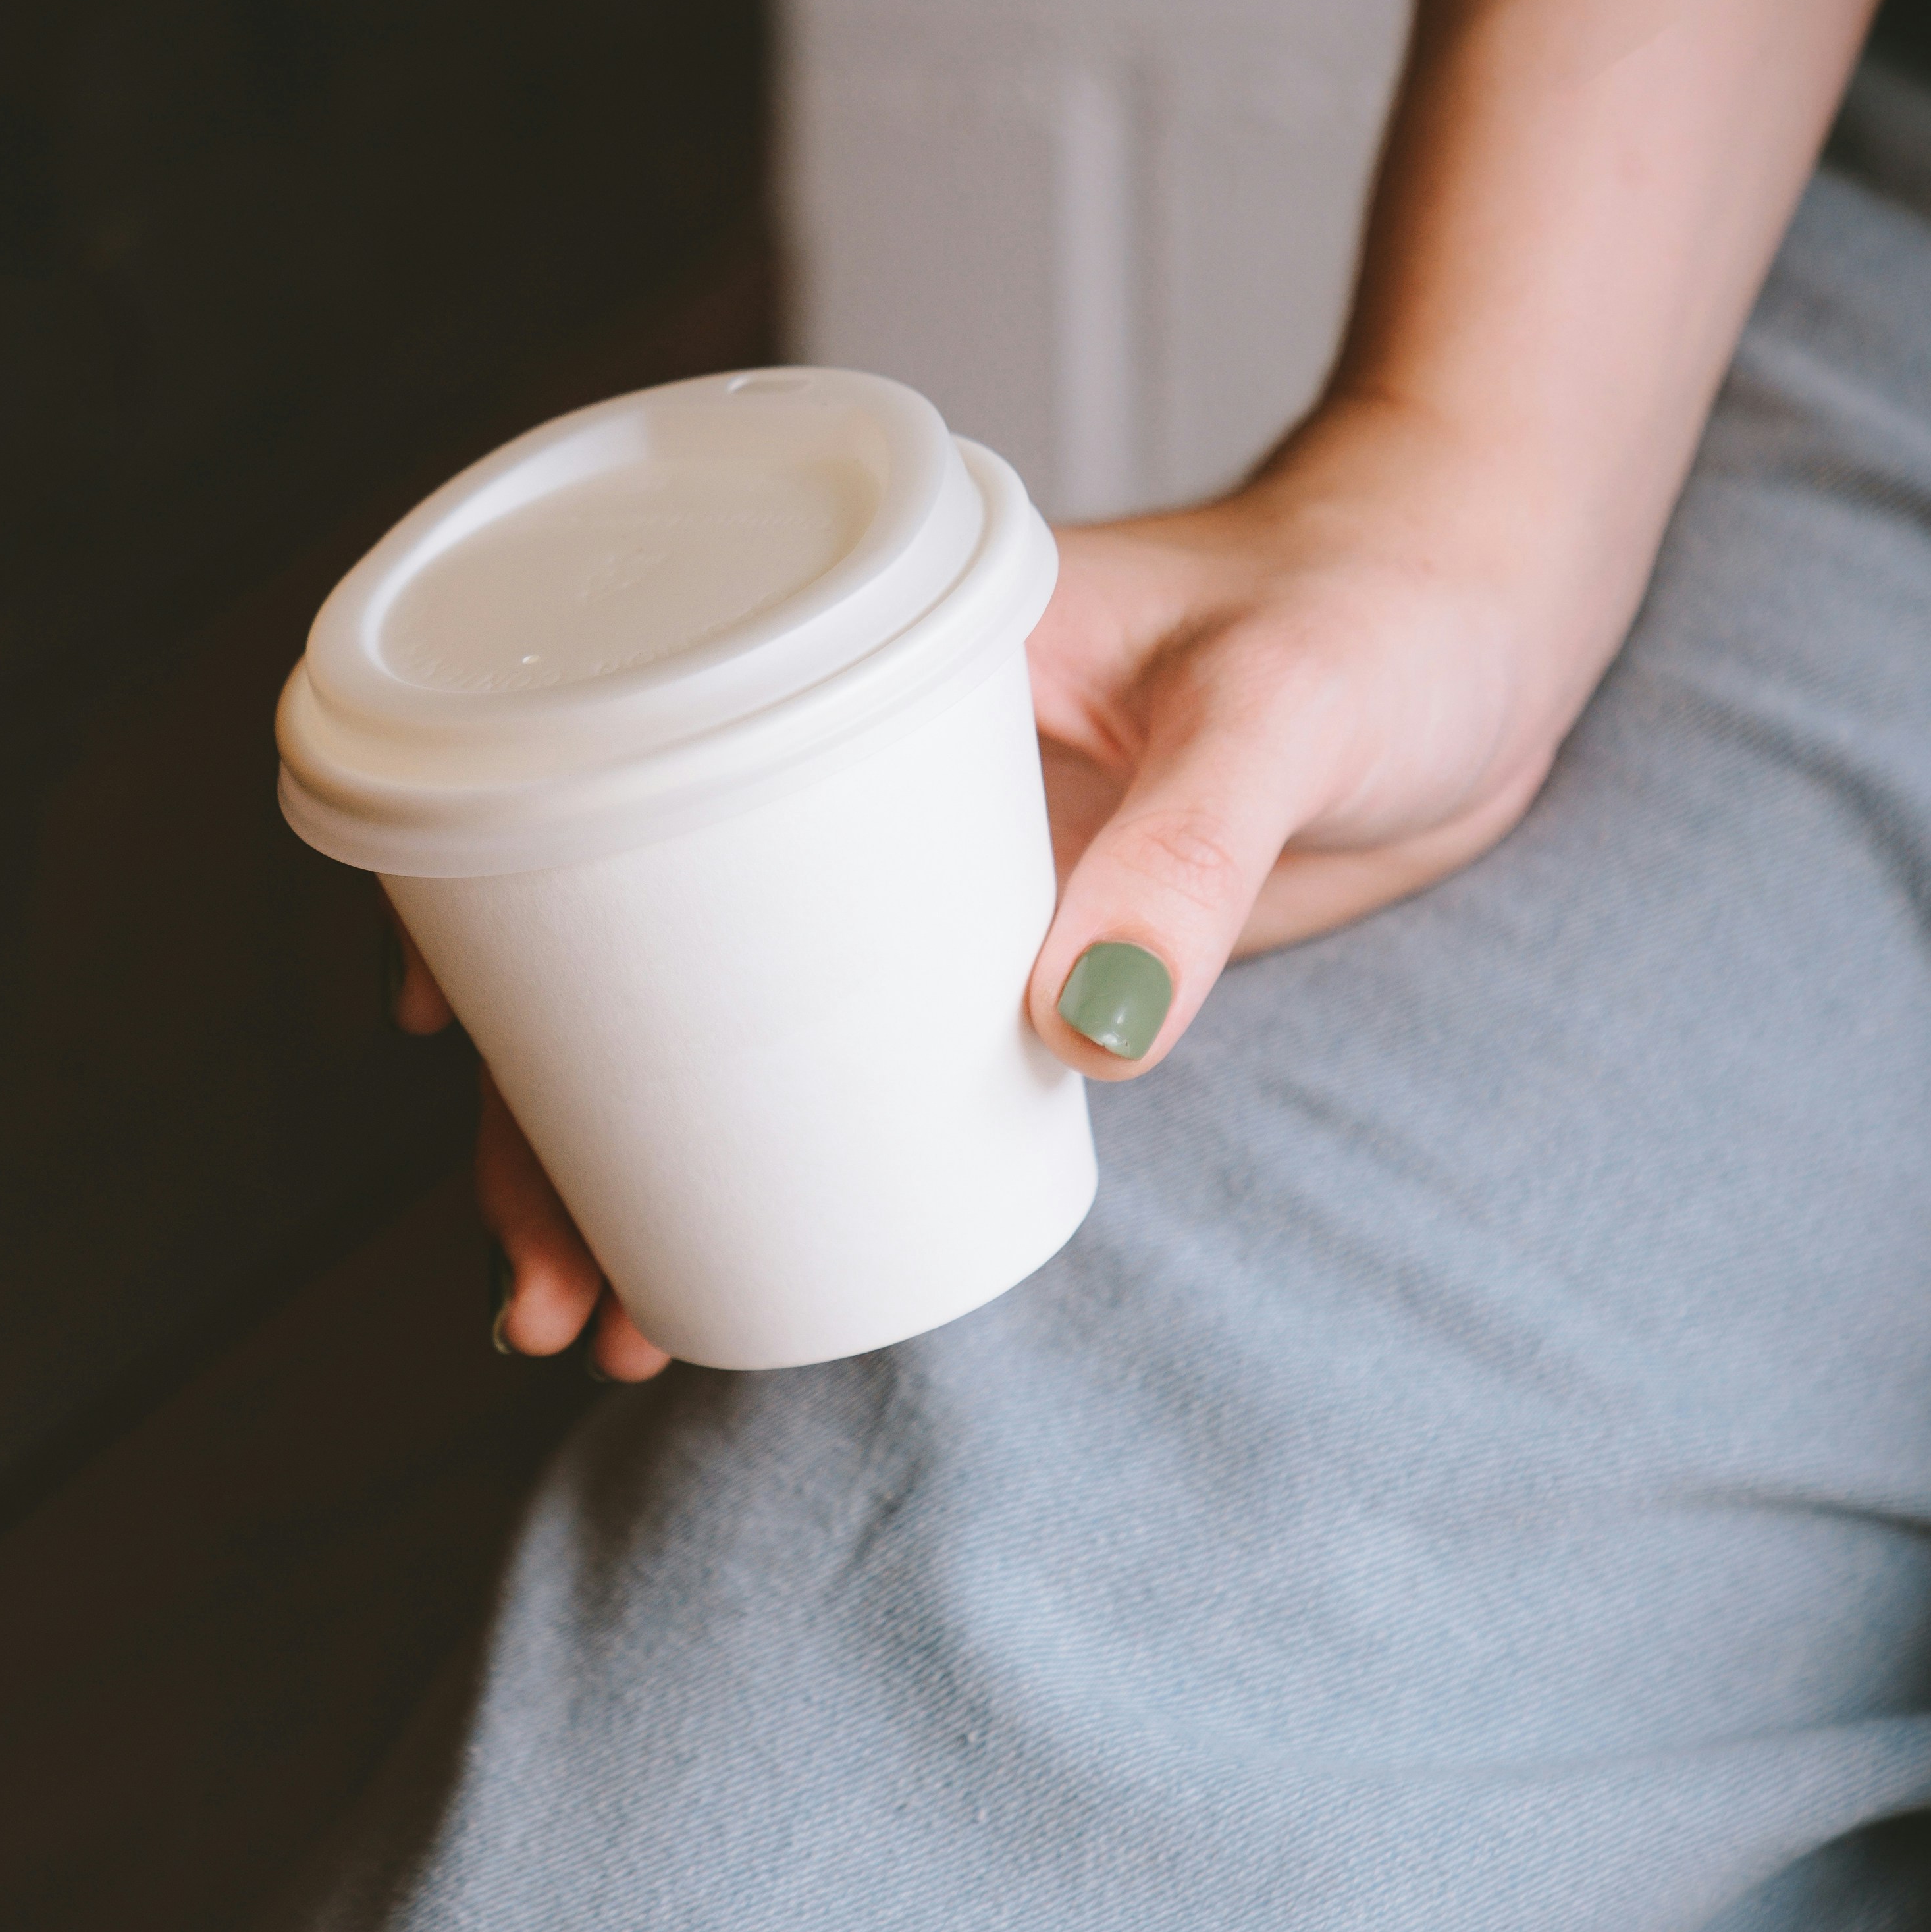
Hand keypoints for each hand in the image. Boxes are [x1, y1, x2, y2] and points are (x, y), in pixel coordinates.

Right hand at [409, 384, 1632, 1368]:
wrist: (1488, 614)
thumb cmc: (1389, 607)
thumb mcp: (1288, 714)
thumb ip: (1193, 859)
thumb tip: (1088, 1032)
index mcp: (876, 648)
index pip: (629, 769)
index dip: (506, 905)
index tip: (442, 1043)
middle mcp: (867, 753)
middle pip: (647, 939)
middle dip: (553, 1116)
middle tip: (541, 1284)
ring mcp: (928, 856)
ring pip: (733, 1019)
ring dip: (647, 1161)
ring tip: (605, 1324)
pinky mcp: (1010, 936)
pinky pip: (851, 1051)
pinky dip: (780, 1154)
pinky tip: (730, 1264)